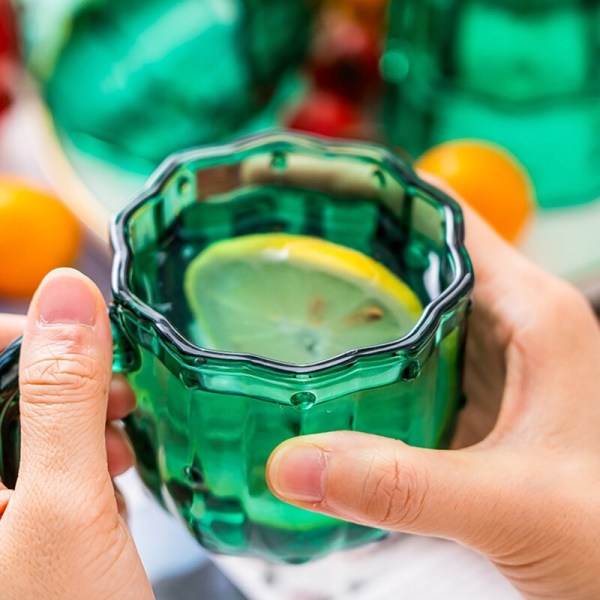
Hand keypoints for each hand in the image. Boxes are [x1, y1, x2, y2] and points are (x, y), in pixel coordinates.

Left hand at [0, 269, 152, 599]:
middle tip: (112, 387)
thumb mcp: (66, 508)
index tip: (74, 330)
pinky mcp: (20, 524)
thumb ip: (62, 395)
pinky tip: (109, 468)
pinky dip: (80, 449)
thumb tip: (69, 293)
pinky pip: (42, 458)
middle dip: (59, 379)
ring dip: (77, 414)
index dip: (15, 335)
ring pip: (22, 423)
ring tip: (118, 433)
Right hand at [267, 200, 599, 598]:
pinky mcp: (478, 401)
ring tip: (289, 298)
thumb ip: (399, 486)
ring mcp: (495, 364)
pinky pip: (415, 358)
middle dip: (355, 250)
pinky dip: (372, 358)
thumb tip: (292, 464)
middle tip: (282, 248)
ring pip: (416, 309)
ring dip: (360, 304)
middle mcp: (513, 326)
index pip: (448, 222)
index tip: (319, 189)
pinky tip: (330, 369)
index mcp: (533, 313)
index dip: (384, 196)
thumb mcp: (509, 505)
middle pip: (423, 259)